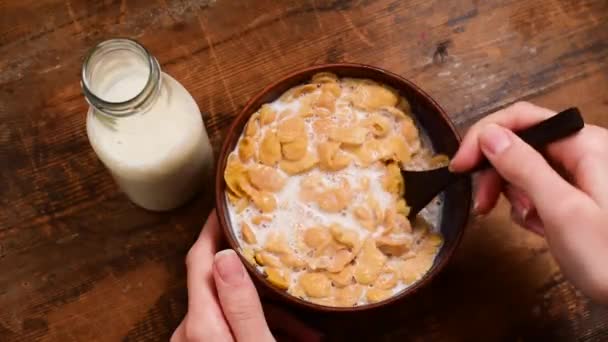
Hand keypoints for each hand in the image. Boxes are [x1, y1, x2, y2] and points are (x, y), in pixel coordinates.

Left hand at [171, 210, 322, 341]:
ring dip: (268, 310)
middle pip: (222, 284)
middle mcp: (191, 330)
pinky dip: (260, 326)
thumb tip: (224, 255)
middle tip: (289, 267)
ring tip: (306, 325)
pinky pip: (233, 327)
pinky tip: (293, 336)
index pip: (199, 259)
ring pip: (232, 307)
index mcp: (200, 323)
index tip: (229, 204)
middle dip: (258, 278)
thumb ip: (241, 305)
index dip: (213, 228)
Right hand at [450, 102, 607, 302]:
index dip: (483, 137)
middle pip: (520, 144)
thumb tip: (488, 135)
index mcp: (584, 144)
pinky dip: (530, 209)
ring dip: (515, 195)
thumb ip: (524, 167)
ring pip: (526, 169)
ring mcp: (581, 174)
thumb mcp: (561, 210)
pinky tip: (541, 229)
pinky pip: (538, 191)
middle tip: (483, 204)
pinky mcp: (577, 196)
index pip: (521, 118)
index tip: (459, 167)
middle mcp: (583, 152)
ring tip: (529, 221)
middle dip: (496, 172)